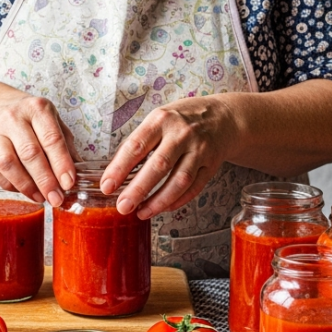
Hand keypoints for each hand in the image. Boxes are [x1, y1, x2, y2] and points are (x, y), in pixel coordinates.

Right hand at [0, 94, 78, 206]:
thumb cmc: (32, 121)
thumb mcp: (54, 124)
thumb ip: (67, 148)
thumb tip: (79, 177)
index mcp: (38, 109)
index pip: (52, 138)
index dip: (61, 163)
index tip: (69, 183)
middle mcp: (14, 117)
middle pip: (30, 153)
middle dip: (45, 180)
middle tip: (56, 198)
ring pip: (8, 163)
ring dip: (26, 185)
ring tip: (41, 198)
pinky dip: (10, 185)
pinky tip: (24, 190)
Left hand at [101, 96, 237, 218]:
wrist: (223, 118)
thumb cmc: (182, 120)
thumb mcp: (159, 119)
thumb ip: (140, 142)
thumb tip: (116, 172)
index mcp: (162, 120)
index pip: (136, 146)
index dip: (120, 168)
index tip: (107, 186)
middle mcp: (182, 133)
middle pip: (158, 165)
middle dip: (138, 189)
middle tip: (122, 206)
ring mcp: (199, 150)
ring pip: (179, 181)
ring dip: (158, 201)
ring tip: (141, 213)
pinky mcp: (211, 165)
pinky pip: (193, 188)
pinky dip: (177, 201)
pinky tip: (162, 208)